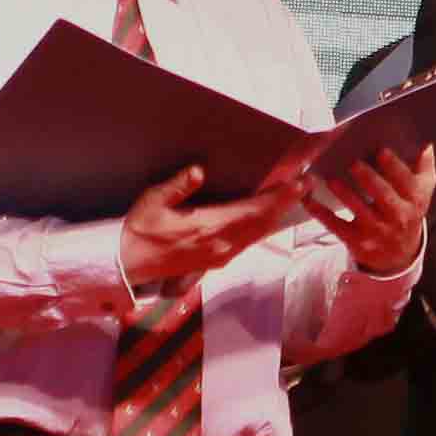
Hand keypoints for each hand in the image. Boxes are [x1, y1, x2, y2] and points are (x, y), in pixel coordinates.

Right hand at [123, 161, 304, 298]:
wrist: (130, 265)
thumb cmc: (140, 230)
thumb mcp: (153, 202)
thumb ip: (178, 186)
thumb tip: (199, 171)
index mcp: (209, 227)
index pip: (254, 210)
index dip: (279, 197)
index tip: (299, 183)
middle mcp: (222, 244)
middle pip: (263, 222)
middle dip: (286, 203)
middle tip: (306, 184)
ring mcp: (221, 255)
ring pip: (258, 234)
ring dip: (276, 215)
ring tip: (292, 197)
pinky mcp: (217, 261)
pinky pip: (248, 242)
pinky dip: (262, 227)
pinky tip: (267, 218)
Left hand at [297, 144, 435, 282]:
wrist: (399, 254)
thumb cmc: (407, 210)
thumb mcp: (423, 191)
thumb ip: (424, 165)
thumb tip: (424, 139)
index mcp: (415, 200)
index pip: (406, 182)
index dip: (394, 167)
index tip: (381, 150)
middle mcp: (398, 217)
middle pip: (383, 196)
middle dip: (369, 179)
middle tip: (353, 163)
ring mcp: (377, 231)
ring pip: (359, 211)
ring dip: (345, 194)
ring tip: (331, 179)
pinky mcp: (357, 242)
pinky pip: (336, 226)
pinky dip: (321, 213)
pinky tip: (309, 199)